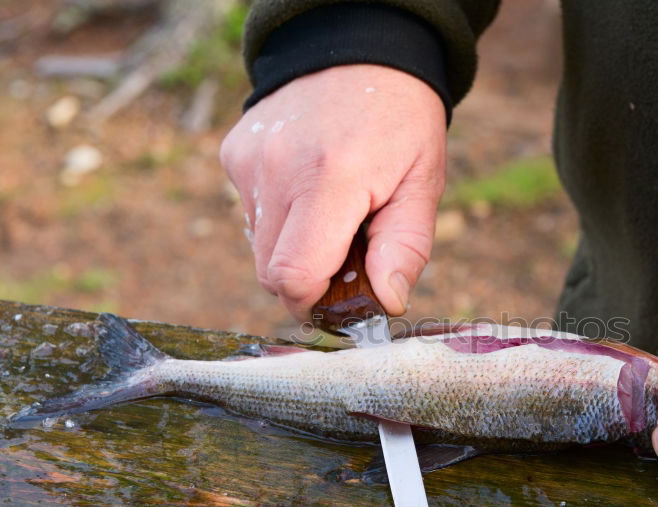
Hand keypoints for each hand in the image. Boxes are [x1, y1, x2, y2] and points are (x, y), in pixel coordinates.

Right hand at [219, 64, 446, 320]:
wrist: (359, 51)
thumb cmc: (400, 123)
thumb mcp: (423, 183)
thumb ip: (405, 247)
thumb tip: (386, 302)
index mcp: (331, 179)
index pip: (292, 275)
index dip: (313, 304)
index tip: (339, 301)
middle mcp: (278, 169)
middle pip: (270, 271)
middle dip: (307, 281)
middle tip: (345, 256)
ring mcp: (249, 161)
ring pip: (259, 246)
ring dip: (293, 248)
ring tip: (331, 214)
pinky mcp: (234, 154)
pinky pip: (251, 213)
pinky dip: (279, 218)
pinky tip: (308, 187)